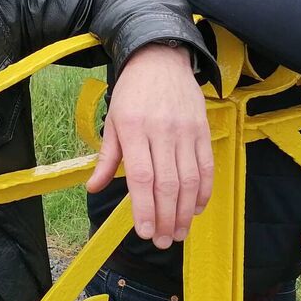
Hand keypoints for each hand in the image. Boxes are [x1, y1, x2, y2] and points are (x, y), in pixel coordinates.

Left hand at [86, 42, 212, 248]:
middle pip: (168, 183)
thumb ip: (107, 158)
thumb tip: (94, 187)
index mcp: (133, 129)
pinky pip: (206, 166)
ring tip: (178, 233)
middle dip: (165, 218)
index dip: (145, 208)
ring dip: (184, 211)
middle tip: (162, 241)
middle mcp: (161, 131)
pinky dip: (203, 191)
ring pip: (189, 179)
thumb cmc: (132, 92)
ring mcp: (185, 131)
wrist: (161, 58)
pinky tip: (195, 208)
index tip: (144, 232)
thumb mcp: (113, 120)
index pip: (142, 177)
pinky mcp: (202, 129)